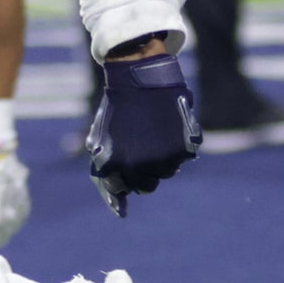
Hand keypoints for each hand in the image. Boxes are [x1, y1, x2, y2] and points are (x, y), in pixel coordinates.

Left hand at [84, 48, 200, 215]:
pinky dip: (178, 146)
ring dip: (162, 158)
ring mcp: (163, 159)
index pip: (124, 188)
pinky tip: (169, 127)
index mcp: (116, 166)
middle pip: (147, 186)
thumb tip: (118, 204)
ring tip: (156, 133)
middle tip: (144, 148)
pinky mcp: (183, 148)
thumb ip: (107, 168)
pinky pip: (182, 157)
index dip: (126, 177)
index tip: (128, 163)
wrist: (140, 78)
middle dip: (145, 171)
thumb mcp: (101, 138)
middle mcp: (139, 167)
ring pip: (167, 171)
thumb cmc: (119, 108)